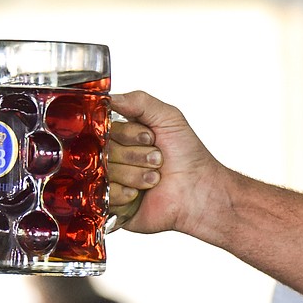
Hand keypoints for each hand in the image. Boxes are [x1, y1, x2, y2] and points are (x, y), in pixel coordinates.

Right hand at [107, 90, 227, 235]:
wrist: (200, 191)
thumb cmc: (188, 156)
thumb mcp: (169, 118)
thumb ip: (139, 101)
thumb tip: (106, 98)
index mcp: (123, 136)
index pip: (105, 128)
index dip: (128, 134)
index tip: (150, 138)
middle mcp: (113, 157)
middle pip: (103, 150)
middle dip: (135, 155)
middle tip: (158, 160)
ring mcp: (111, 181)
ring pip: (103, 172)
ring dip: (135, 174)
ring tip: (154, 178)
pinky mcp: (111, 204)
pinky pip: (102, 194)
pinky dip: (125, 193)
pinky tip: (141, 194)